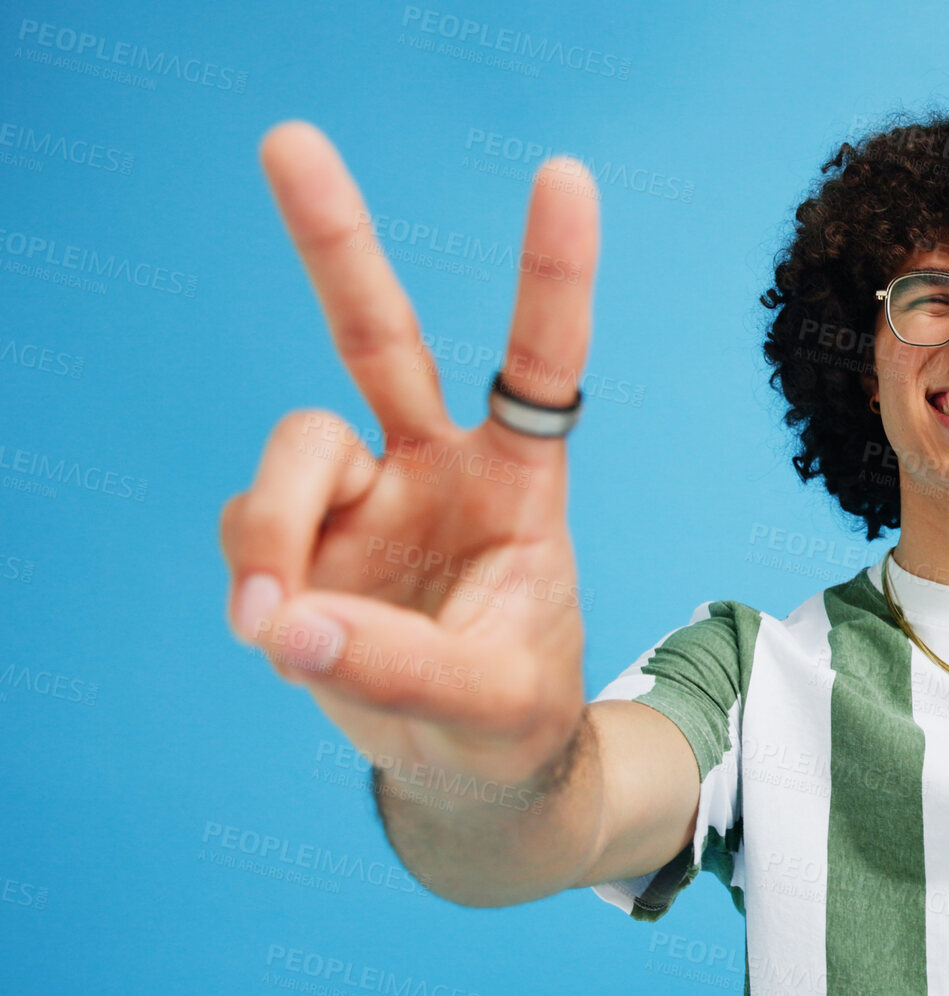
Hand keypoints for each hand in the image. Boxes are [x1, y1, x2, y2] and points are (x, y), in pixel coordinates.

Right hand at [218, 121, 601, 793]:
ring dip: (272, 522)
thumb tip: (285, 625)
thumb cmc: (509, 716)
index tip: (563, 173)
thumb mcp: (497, 706)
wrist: (465, 768)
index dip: (552, 272)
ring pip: (293, 446)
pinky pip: (250, 529)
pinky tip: (281, 632)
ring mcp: (360, 497)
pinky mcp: (301, 540)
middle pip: (378, 336)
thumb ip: (404, 671)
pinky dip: (255, 576)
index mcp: (520, 478)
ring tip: (274, 619)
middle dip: (334, 240)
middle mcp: (435, 465)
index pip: (541, 362)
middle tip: (288, 139)